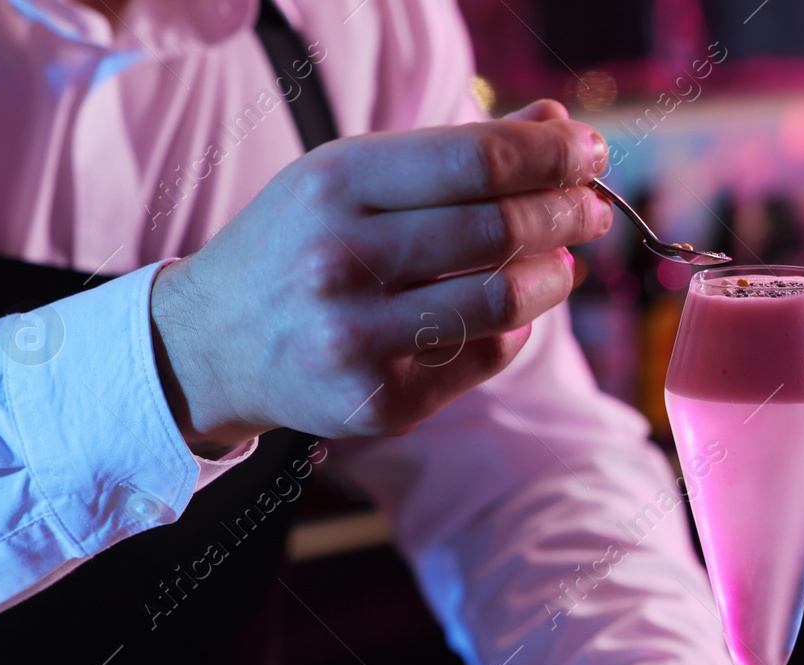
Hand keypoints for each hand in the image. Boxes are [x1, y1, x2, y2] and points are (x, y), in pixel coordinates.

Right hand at [150, 99, 610, 451]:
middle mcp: (341, 260)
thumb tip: (557, 124)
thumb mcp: (354, 178)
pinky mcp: (377, 402)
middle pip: (500, 230)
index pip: (477, 160)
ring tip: (563, 263)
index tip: (590, 151)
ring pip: (502, 303)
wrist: (211, 343)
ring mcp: (357, 339)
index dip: (553, 154)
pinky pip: (482, 357)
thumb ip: (454, 153)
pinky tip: (509, 314)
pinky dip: (513, 331)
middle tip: (592, 209)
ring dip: (553, 278)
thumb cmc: (300, 245)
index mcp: (335, 185)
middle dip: (568, 212)